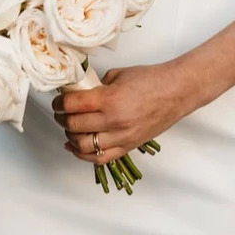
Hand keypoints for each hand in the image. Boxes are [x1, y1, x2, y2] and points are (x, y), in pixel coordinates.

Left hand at [52, 62, 198, 164]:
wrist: (176, 92)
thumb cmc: (150, 80)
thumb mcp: (117, 76)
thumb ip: (96, 87)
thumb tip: (79, 93)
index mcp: (108, 99)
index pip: (71, 105)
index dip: (58, 103)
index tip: (57, 101)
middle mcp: (114, 121)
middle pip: (74, 125)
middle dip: (61, 119)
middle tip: (60, 112)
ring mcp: (122, 137)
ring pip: (84, 145)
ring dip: (71, 137)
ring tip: (69, 127)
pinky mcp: (129, 146)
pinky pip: (100, 159)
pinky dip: (83, 155)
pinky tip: (75, 147)